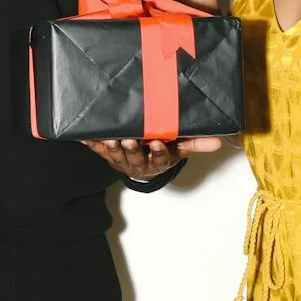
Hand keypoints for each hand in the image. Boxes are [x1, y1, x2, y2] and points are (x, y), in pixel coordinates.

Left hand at [82, 136, 222, 179]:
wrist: (143, 164)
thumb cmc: (162, 151)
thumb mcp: (180, 149)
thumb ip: (196, 143)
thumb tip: (218, 142)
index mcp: (157, 161)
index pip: (159, 157)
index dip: (157, 151)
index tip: (156, 143)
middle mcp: (138, 162)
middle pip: (134, 157)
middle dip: (130, 149)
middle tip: (128, 140)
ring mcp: (121, 159)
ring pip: (115, 155)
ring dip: (110, 147)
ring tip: (108, 139)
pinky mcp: (107, 154)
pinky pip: (97, 150)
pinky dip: (90, 143)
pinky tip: (82, 136)